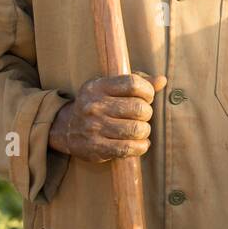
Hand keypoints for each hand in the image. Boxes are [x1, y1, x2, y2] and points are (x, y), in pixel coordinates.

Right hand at [48, 72, 166, 161]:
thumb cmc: (97, 104)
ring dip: (145, 131)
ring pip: (137, 129)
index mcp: (98, 86)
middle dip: (147, 113)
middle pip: (139, 108)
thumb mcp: (110, 88)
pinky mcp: (97, 147)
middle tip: (141, 116)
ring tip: (140, 130)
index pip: (133, 84)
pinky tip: (140, 143)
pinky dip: (141, 146)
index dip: (148, 91)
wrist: (65, 128)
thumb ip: (137, 82)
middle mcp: (95, 106)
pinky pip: (130, 148)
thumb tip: (162, 80)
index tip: (147, 97)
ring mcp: (94, 127)